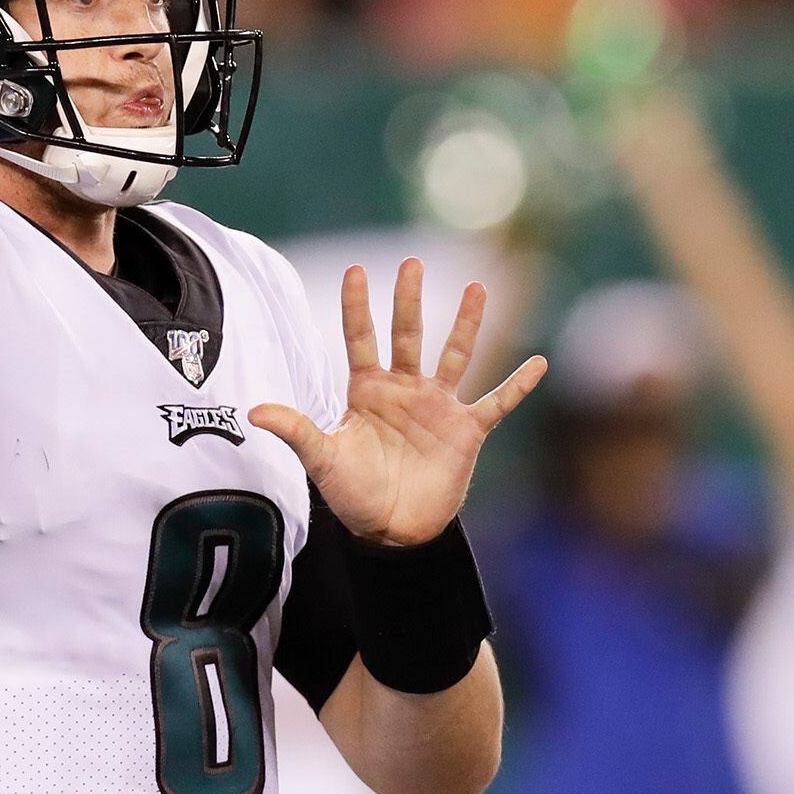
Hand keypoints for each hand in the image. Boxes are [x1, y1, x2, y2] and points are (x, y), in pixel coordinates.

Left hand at [251, 260, 545, 545]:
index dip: (357, 306)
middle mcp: (404, 390)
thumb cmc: (354, 493)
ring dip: (467, 324)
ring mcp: (438, 407)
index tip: (356, 270)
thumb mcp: (322, 460)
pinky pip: (497, 402)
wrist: (393, 531)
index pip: (360, 338)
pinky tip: (539, 362)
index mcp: (367, 391)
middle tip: (412, 262)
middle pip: (408, 335)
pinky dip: (518, 385)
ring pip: (455, 355)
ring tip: (479, 287)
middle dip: (409, 300)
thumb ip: (296, 430)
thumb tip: (254, 412)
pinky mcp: (466, 431)